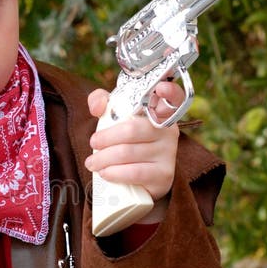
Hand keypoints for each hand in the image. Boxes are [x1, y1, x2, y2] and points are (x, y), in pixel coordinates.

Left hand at [85, 80, 182, 208]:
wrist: (138, 179)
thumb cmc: (125, 142)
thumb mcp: (113, 118)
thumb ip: (102, 103)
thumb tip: (98, 106)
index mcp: (160, 112)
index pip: (174, 97)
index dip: (170, 90)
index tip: (160, 88)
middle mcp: (169, 131)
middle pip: (132, 130)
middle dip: (106, 138)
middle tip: (93, 143)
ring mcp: (169, 154)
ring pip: (129, 152)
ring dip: (103, 158)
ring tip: (92, 163)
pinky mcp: (164, 175)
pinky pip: (134, 172)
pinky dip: (114, 173)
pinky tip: (105, 173)